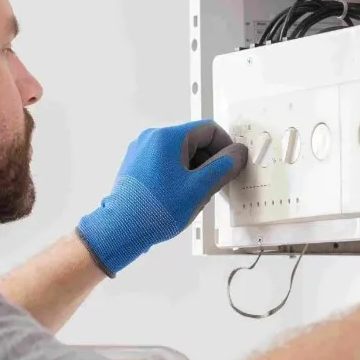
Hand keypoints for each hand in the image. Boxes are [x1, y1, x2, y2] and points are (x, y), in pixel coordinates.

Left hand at [77, 121, 247, 274]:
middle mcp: (152, 138)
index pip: (209, 129)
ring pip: (180, 152)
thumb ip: (224, 167)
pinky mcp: (136, 165)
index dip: (226, 147)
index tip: (231, 166)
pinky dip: (179, 174)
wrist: (120, 229)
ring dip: (195, 169)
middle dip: (210, 160)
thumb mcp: (199, 189)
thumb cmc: (157, 210)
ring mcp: (141, 151)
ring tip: (195, 194)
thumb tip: (238, 153)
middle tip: (215, 185)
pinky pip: (165, 161)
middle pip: (194, 140)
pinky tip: (179, 196)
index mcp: (168, 138)